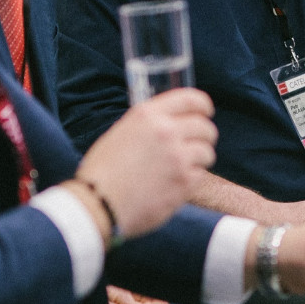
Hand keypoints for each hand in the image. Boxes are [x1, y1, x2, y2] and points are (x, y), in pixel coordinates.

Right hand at [75, 89, 216, 237]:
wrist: (98, 204)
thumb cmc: (102, 171)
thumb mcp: (121, 133)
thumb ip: (147, 126)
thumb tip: (169, 124)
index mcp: (148, 115)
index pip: (190, 99)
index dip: (203, 105)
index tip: (206, 112)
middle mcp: (166, 132)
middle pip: (204, 127)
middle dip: (205, 135)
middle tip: (198, 144)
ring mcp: (178, 157)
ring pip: (206, 152)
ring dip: (199, 159)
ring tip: (183, 167)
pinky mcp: (184, 182)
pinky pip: (200, 175)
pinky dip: (191, 179)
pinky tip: (175, 184)